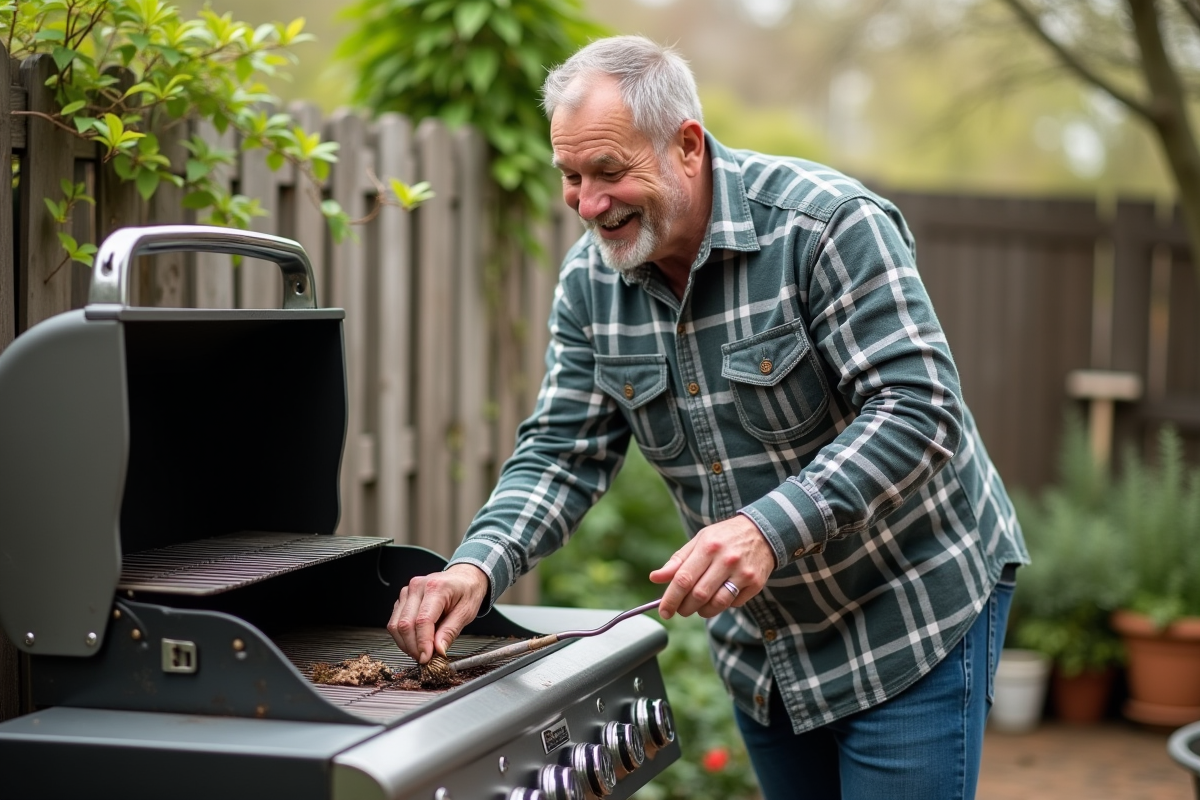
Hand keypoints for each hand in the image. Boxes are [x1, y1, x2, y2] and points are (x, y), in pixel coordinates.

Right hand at [387, 563, 488, 663]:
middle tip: (424, 659)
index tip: (426, 658)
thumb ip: (450, 631)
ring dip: (405, 643)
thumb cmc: (467, 591)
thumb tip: (438, 650)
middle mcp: (418, 587)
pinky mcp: (403, 598)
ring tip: (420, 652)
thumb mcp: (466, 612)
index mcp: (436, 588)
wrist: (463, 577)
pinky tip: (416, 641)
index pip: (423, 620)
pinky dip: (403, 636)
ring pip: (396, 624)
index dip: (423, 643)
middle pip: (405, 624)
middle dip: (413, 647)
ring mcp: (408, 591)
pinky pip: (395, 621)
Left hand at [649, 514, 774, 618]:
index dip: (671, 599)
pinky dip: (722, 605)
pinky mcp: (755, 583)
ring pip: (717, 604)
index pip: (684, 579)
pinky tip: (720, 595)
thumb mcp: (699, 541)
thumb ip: (677, 561)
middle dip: (685, 608)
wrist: (762, 531)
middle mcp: (726, 560)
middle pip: (699, 595)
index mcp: (708, 546)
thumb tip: (655, 578)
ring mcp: (743, 572)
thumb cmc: (724, 538)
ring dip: (702, 611)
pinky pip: (733, 604)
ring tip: (698, 606)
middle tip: (680, 610)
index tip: (664, 611)